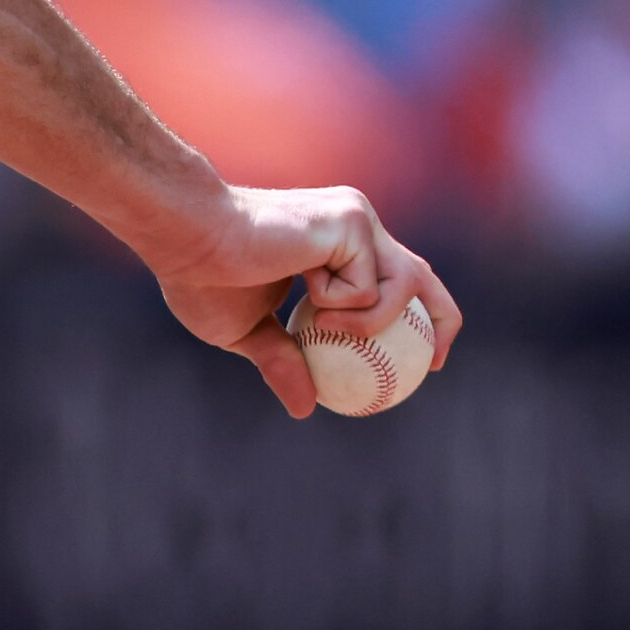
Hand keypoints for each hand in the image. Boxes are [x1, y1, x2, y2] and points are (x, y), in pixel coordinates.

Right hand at [152, 184, 463, 419]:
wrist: (187, 236)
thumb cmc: (203, 277)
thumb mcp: (247, 332)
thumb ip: (284, 361)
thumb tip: (305, 408)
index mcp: (332, 246)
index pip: (392, 279)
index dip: (416, 316)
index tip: (424, 357)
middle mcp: (353, 226)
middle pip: (420, 274)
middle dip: (442, 318)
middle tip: (436, 361)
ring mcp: (357, 220)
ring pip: (403, 286)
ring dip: (370, 324)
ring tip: (325, 323)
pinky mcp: (352, 222)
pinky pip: (369, 290)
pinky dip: (341, 308)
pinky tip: (300, 283)